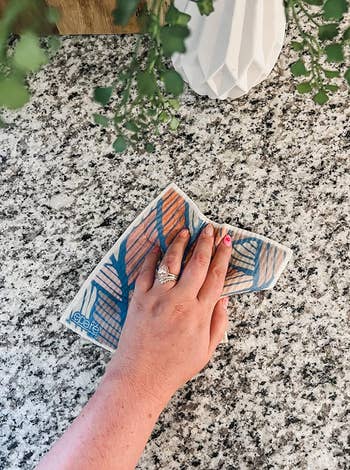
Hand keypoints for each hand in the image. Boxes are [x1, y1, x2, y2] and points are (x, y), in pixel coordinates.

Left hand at [104, 224, 231, 405]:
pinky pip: (146, 271)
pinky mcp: (139, 298)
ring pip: (172, 262)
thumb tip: (224, 299)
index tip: (227, 240)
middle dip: (206, 243)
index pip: (216, 277)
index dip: (223, 256)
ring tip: (186, 230)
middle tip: (210, 229)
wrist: (140, 377)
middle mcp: (180, 300)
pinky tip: (157, 246)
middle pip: (197, 264)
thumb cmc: (174, 367)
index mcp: (199, 313)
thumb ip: (218, 323)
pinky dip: (152, 256)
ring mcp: (158, 297)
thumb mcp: (206, 351)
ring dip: (180, 243)